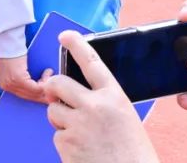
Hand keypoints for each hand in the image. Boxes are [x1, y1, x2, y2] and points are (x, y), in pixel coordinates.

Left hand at [0, 54, 51, 102]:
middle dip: (44, 92)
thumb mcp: (13, 67)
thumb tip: (36, 84)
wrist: (5, 39)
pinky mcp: (19, 79)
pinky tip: (47, 72)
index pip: (24, 96)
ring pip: (35, 93)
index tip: (47, 88)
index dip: (38, 94)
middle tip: (53, 85)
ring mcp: (12, 84)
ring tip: (49, 74)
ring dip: (46, 85)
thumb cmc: (10, 49)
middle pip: (30, 97)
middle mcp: (7, 86)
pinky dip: (45, 81)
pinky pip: (37, 88)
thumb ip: (21, 78)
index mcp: (4, 84)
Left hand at [45, 31, 158, 162]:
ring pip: (53, 110)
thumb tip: (76, 95)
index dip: (78, 46)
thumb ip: (102, 103)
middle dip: (52, 88)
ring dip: (61, 121)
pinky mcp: (66, 142)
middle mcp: (94, 106)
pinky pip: (56, 135)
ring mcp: (78, 124)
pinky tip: (83, 153)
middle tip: (54, 94)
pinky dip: (66, 143)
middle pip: (58, 83)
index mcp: (115, 98)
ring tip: (84, 136)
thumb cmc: (133, 154)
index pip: (93, 64)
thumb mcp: (125, 119)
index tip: (65, 35)